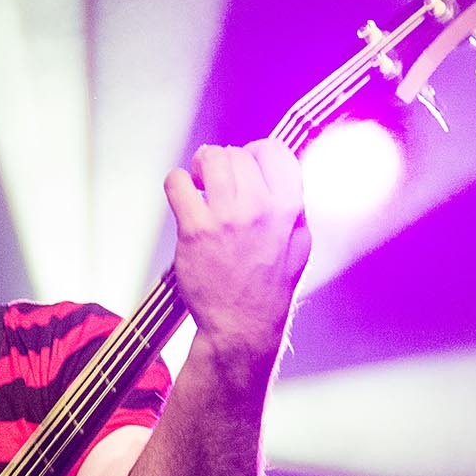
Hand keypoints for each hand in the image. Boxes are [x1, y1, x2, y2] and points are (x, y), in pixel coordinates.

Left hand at [164, 139, 311, 366]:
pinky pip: (176, 183)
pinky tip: (184, 198)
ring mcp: (225, 218)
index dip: (256, 153)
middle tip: (218, 183)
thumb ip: (293, 206)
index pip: (274, 150)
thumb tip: (281, 173)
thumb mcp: (299, 244)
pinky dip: (176, 183)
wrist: (241, 325)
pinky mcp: (195, 230)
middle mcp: (259, 208)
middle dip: (225, 163)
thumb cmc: (268, 287)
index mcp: (288, 208)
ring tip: (200, 185)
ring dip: (201, 167)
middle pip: (237, 153)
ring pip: (208, 159)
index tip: (247, 165)